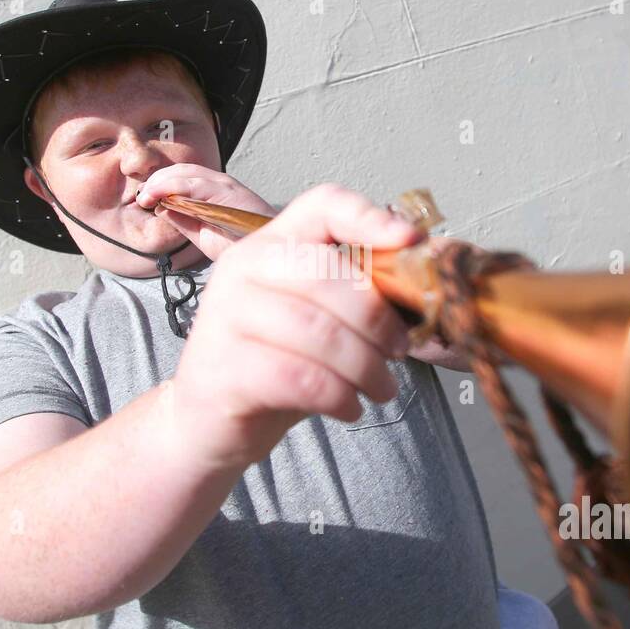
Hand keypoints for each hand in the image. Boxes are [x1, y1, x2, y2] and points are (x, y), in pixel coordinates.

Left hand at [134, 164, 276, 260]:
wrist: (269, 257)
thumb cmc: (241, 245)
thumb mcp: (202, 233)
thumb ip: (183, 219)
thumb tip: (160, 207)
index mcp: (216, 190)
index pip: (182, 175)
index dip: (160, 182)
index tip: (144, 198)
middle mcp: (220, 183)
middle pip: (181, 170)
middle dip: (156, 180)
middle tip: (141, 197)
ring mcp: (225, 185)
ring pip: (186, 172)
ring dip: (160, 182)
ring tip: (145, 196)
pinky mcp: (228, 192)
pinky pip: (195, 184)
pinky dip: (173, 186)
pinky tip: (158, 195)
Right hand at [168, 183, 424, 468]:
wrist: (206, 422)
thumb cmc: (272, 364)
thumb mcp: (314, 319)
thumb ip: (354, 296)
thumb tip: (423, 286)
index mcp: (269, 245)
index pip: (322, 206)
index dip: (370, 217)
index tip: (412, 242)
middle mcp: (242, 269)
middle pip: (329, 274)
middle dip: (378, 319)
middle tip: (399, 352)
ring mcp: (226, 317)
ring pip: (319, 332)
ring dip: (366, 367)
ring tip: (381, 388)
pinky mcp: (223, 368)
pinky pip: (300, 377)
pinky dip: (339, 396)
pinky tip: (349, 408)